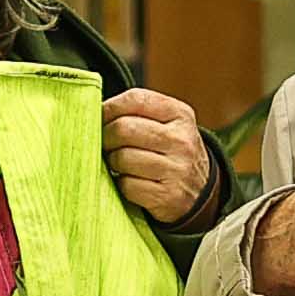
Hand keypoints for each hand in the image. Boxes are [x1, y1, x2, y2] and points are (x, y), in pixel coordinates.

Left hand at [100, 87, 213, 223]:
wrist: (200, 190)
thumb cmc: (170, 151)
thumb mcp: (167, 123)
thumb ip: (138, 112)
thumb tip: (94, 112)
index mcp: (180, 114)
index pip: (135, 99)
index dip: (109, 108)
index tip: (101, 117)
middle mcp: (181, 140)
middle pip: (123, 129)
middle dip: (106, 137)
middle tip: (106, 144)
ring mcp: (176, 169)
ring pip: (122, 158)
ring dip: (113, 162)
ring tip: (121, 164)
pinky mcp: (167, 195)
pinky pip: (127, 185)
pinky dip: (122, 185)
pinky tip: (132, 181)